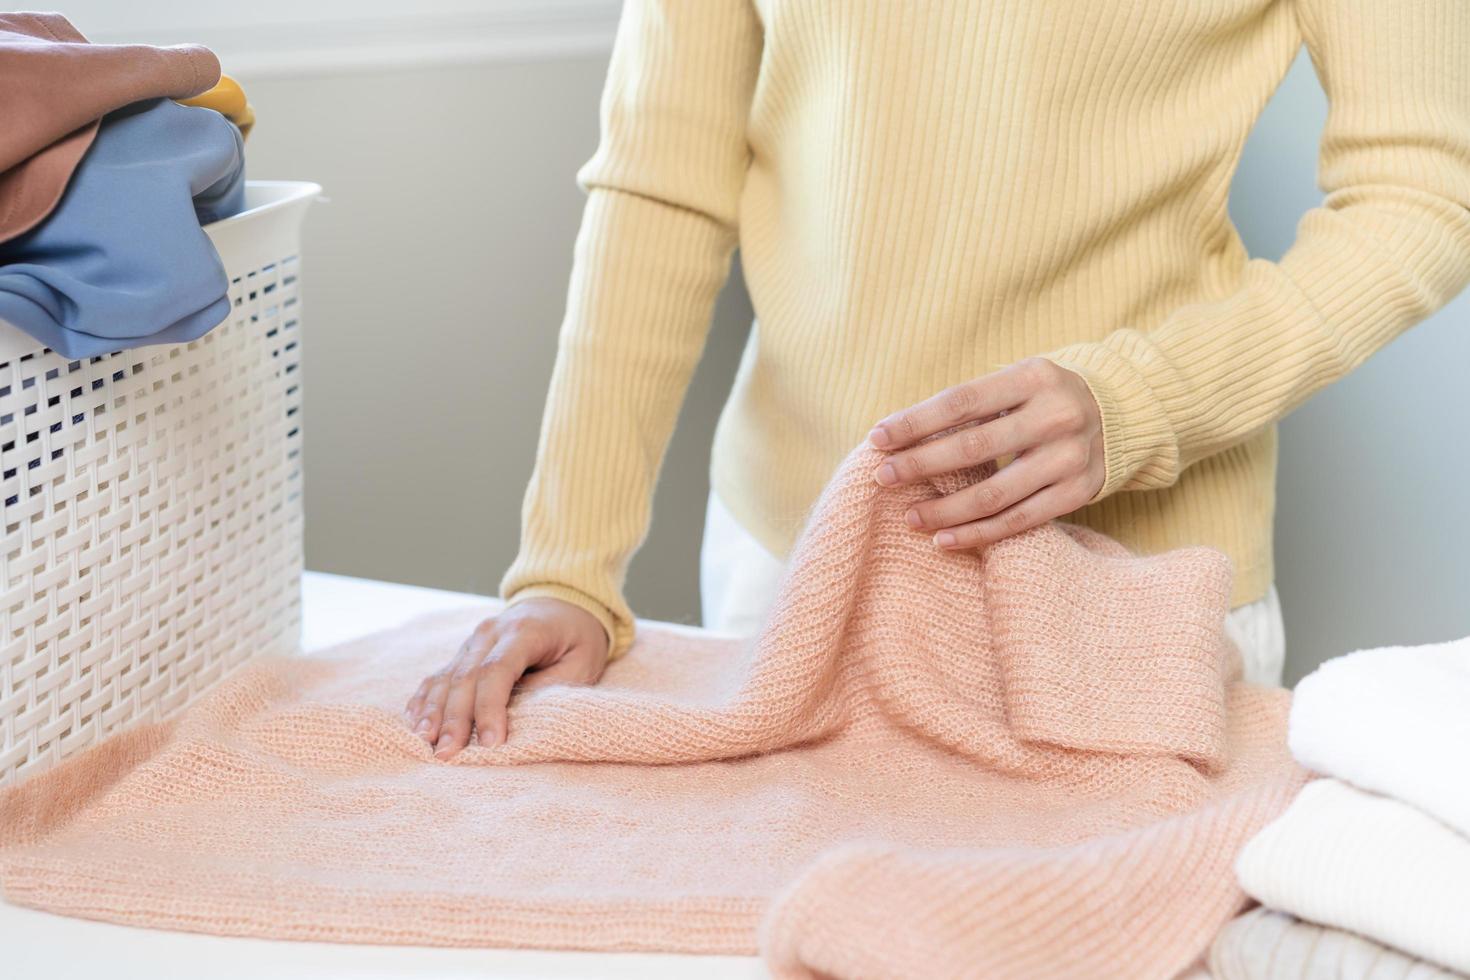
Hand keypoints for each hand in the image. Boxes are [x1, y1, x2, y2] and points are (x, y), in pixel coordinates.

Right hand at [403, 597, 609, 758]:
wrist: (562, 604)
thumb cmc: (577, 639)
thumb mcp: (581, 663)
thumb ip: (550, 688)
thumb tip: (517, 720)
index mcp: (523, 631)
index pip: (497, 670)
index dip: (490, 708)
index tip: (490, 744)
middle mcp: (490, 632)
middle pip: (465, 677)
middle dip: (455, 719)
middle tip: (448, 754)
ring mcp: (472, 641)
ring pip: (446, 678)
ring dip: (434, 713)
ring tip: (426, 744)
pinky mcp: (463, 653)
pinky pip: (438, 676)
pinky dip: (425, 701)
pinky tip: (416, 724)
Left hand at [867, 357, 1104, 548]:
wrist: (1120, 414)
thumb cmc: (1041, 399)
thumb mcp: (1014, 383)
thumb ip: (968, 405)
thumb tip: (898, 436)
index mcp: (1033, 377)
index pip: (961, 401)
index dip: (915, 422)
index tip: (878, 438)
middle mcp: (1056, 415)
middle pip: (974, 447)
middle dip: (921, 464)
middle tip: (883, 477)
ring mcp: (1070, 457)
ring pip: (995, 493)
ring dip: (945, 509)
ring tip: (911, 517)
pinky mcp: (1077, 493)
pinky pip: (1019, 520)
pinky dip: (977, 533)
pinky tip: (944, 539)